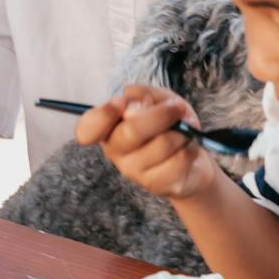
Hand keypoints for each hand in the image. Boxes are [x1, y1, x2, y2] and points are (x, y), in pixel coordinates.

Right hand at [76, 84, 219, 200]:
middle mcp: (115, 151)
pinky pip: (179, 160)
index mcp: (108, 127)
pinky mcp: (155, 184)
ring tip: (184, 131)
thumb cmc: (168, 126)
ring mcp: (134, 170)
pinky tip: (186, 149)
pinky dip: (190, 148)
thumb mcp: (157, 99)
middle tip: (176, 107)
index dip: (102, 116)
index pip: (88, 129)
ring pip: (162, 144)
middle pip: (132, 131)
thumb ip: (143, 94)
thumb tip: (132, 101)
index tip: (119, 104)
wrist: (191, 160)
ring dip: (182, 132)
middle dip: (161, 114)